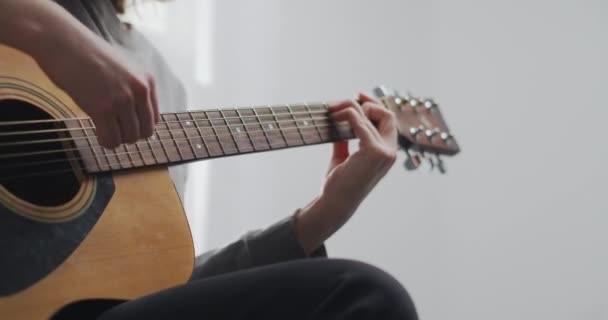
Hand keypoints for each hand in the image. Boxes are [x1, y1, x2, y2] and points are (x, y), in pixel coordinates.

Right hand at [1, 0, 159, 148]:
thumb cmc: (88, 55)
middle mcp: (139, 90)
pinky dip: (105, 142)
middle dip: (128, 134)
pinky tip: (97, 132)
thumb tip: (139, 121)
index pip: (154, 119)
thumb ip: (135, 90)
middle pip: (144, 132)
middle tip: (112, 127)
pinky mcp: (102, 109)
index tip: (124, 123)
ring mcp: (122, 100)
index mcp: (147, 80)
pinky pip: (111, 140)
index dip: (138, 125)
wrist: (63, 42)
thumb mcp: (124, 69)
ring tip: (103, 127)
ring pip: (129, 138)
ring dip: (116, 137)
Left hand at [295, 93, 397, 253]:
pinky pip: (360, 121)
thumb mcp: (343, 158)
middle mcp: (390, 152)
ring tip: (331, 111)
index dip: (374, 105)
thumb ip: (344, 141)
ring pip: (370, 115)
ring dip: (348, 107)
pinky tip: (334, 117)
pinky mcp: (373, 151)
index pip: (388, 121)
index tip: (357, 97)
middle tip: (341, 104)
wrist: (334, 203)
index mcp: (387, 153)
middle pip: (386, 113)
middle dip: (366, 103)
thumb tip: (338, 124)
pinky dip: (347, 114)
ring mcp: (385, 151)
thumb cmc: (337, 185)